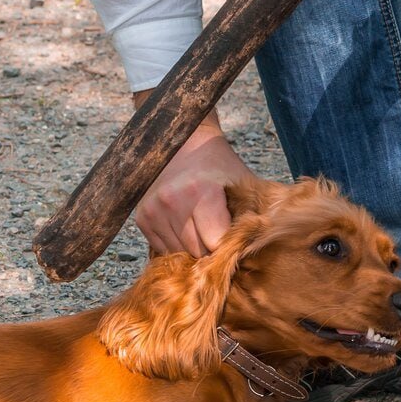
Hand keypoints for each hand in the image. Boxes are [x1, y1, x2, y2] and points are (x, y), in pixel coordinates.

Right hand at [133, 98, 259, 257]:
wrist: (186, 144)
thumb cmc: (221, 169)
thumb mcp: (244, 187)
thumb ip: (253, 220)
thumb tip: (257, 257)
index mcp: (201, 193)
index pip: (215, 245)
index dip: (228, 247)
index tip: (234, 240)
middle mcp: (173, 202)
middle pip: (197, 253)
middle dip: (210, 250)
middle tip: (219, 234)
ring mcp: (154, 211)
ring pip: (179, 255)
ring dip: (193, 249)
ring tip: (201, 227)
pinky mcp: (142, 219)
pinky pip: (164, 250)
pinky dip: (177, 245)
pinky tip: (185, 226)